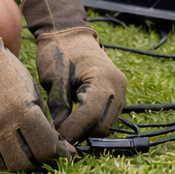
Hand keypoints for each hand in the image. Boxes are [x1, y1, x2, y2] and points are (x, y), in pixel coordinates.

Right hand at [0, 0, 73, 170]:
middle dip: (34, 161)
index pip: (45, 148)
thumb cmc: (4, 73)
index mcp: (22, 110)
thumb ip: (42, 119)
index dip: (56, 153)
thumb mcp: (30, 90)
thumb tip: (56, 146)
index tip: (60, 153)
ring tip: (14, 153)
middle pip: (22, 162)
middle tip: (37, 156)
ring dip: (8, 162)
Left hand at [21, 0, 127, 141]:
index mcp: (103, 79)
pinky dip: (92, 123)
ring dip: (87, 130)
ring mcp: (120, 92)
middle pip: (101, 126)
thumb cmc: (60, 52)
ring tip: (66, 126)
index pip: (90, 116)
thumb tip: (60, 135)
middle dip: (80, 133)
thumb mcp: (54, 79)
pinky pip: (107, 118)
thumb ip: (58, 107)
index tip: (55, 138)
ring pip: (106, 126)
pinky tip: (76, 118)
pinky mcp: (117, 96)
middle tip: (59, 134)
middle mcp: (117, 88)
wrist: (70, 35)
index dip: (72, 130)